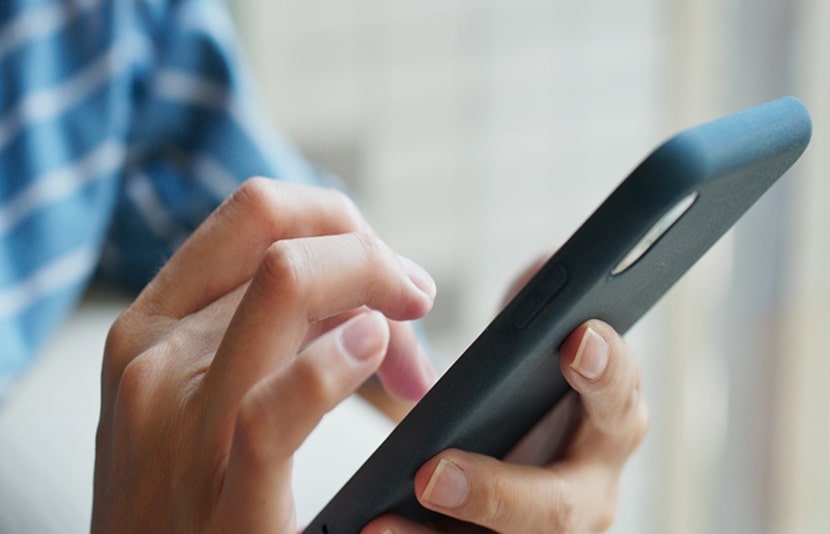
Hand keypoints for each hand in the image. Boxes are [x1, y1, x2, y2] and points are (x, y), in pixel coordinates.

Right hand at [91, 179, 436, 532]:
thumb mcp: (196, 394)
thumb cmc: (183, 502)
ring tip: (410, 355)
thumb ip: (261, 330)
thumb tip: (357, 293)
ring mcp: (179, 424)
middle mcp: (153, 358)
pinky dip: (337, 367)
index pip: (257, 211)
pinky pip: (275, 408)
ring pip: (287, 282)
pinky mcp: (223, 497)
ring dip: (377, 290)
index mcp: (152, 325)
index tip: (384, 273)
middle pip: (288, 243)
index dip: (338, 223)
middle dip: (372, 260)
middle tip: (413, 310)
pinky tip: (374, 357)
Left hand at [363, 264, 647, 532]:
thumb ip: (541, 306)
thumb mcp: (531, 347)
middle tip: (433, 473)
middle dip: (498, 492)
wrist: (499, 453)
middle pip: (563, 510)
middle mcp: (585, 489)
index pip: (619, 399)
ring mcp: (540, 528)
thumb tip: (548, 263)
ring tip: (384, 516)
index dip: (606, 371)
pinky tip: (372, 525)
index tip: (574, 340)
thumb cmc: (522, 389)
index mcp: (605, 422)